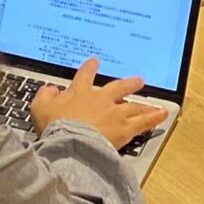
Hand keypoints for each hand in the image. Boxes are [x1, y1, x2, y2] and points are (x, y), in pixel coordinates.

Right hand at [29, 58, 168, 149]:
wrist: (72, 142)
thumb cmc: (56, 126)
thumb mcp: (40, 108)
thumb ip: (44, 96)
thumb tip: (48, 89)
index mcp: (80, 92)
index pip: (85, 75)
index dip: (90, 67)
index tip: (95, 61)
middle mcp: (101, 99)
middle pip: (118, 87)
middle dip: (128, 83)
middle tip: (138, 80)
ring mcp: (115, 113)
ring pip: (134, 105)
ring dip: (145, 103)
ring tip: (155, 103)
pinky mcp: (125, 128)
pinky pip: (143, 122)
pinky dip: (154, 118)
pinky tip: (162, 115)